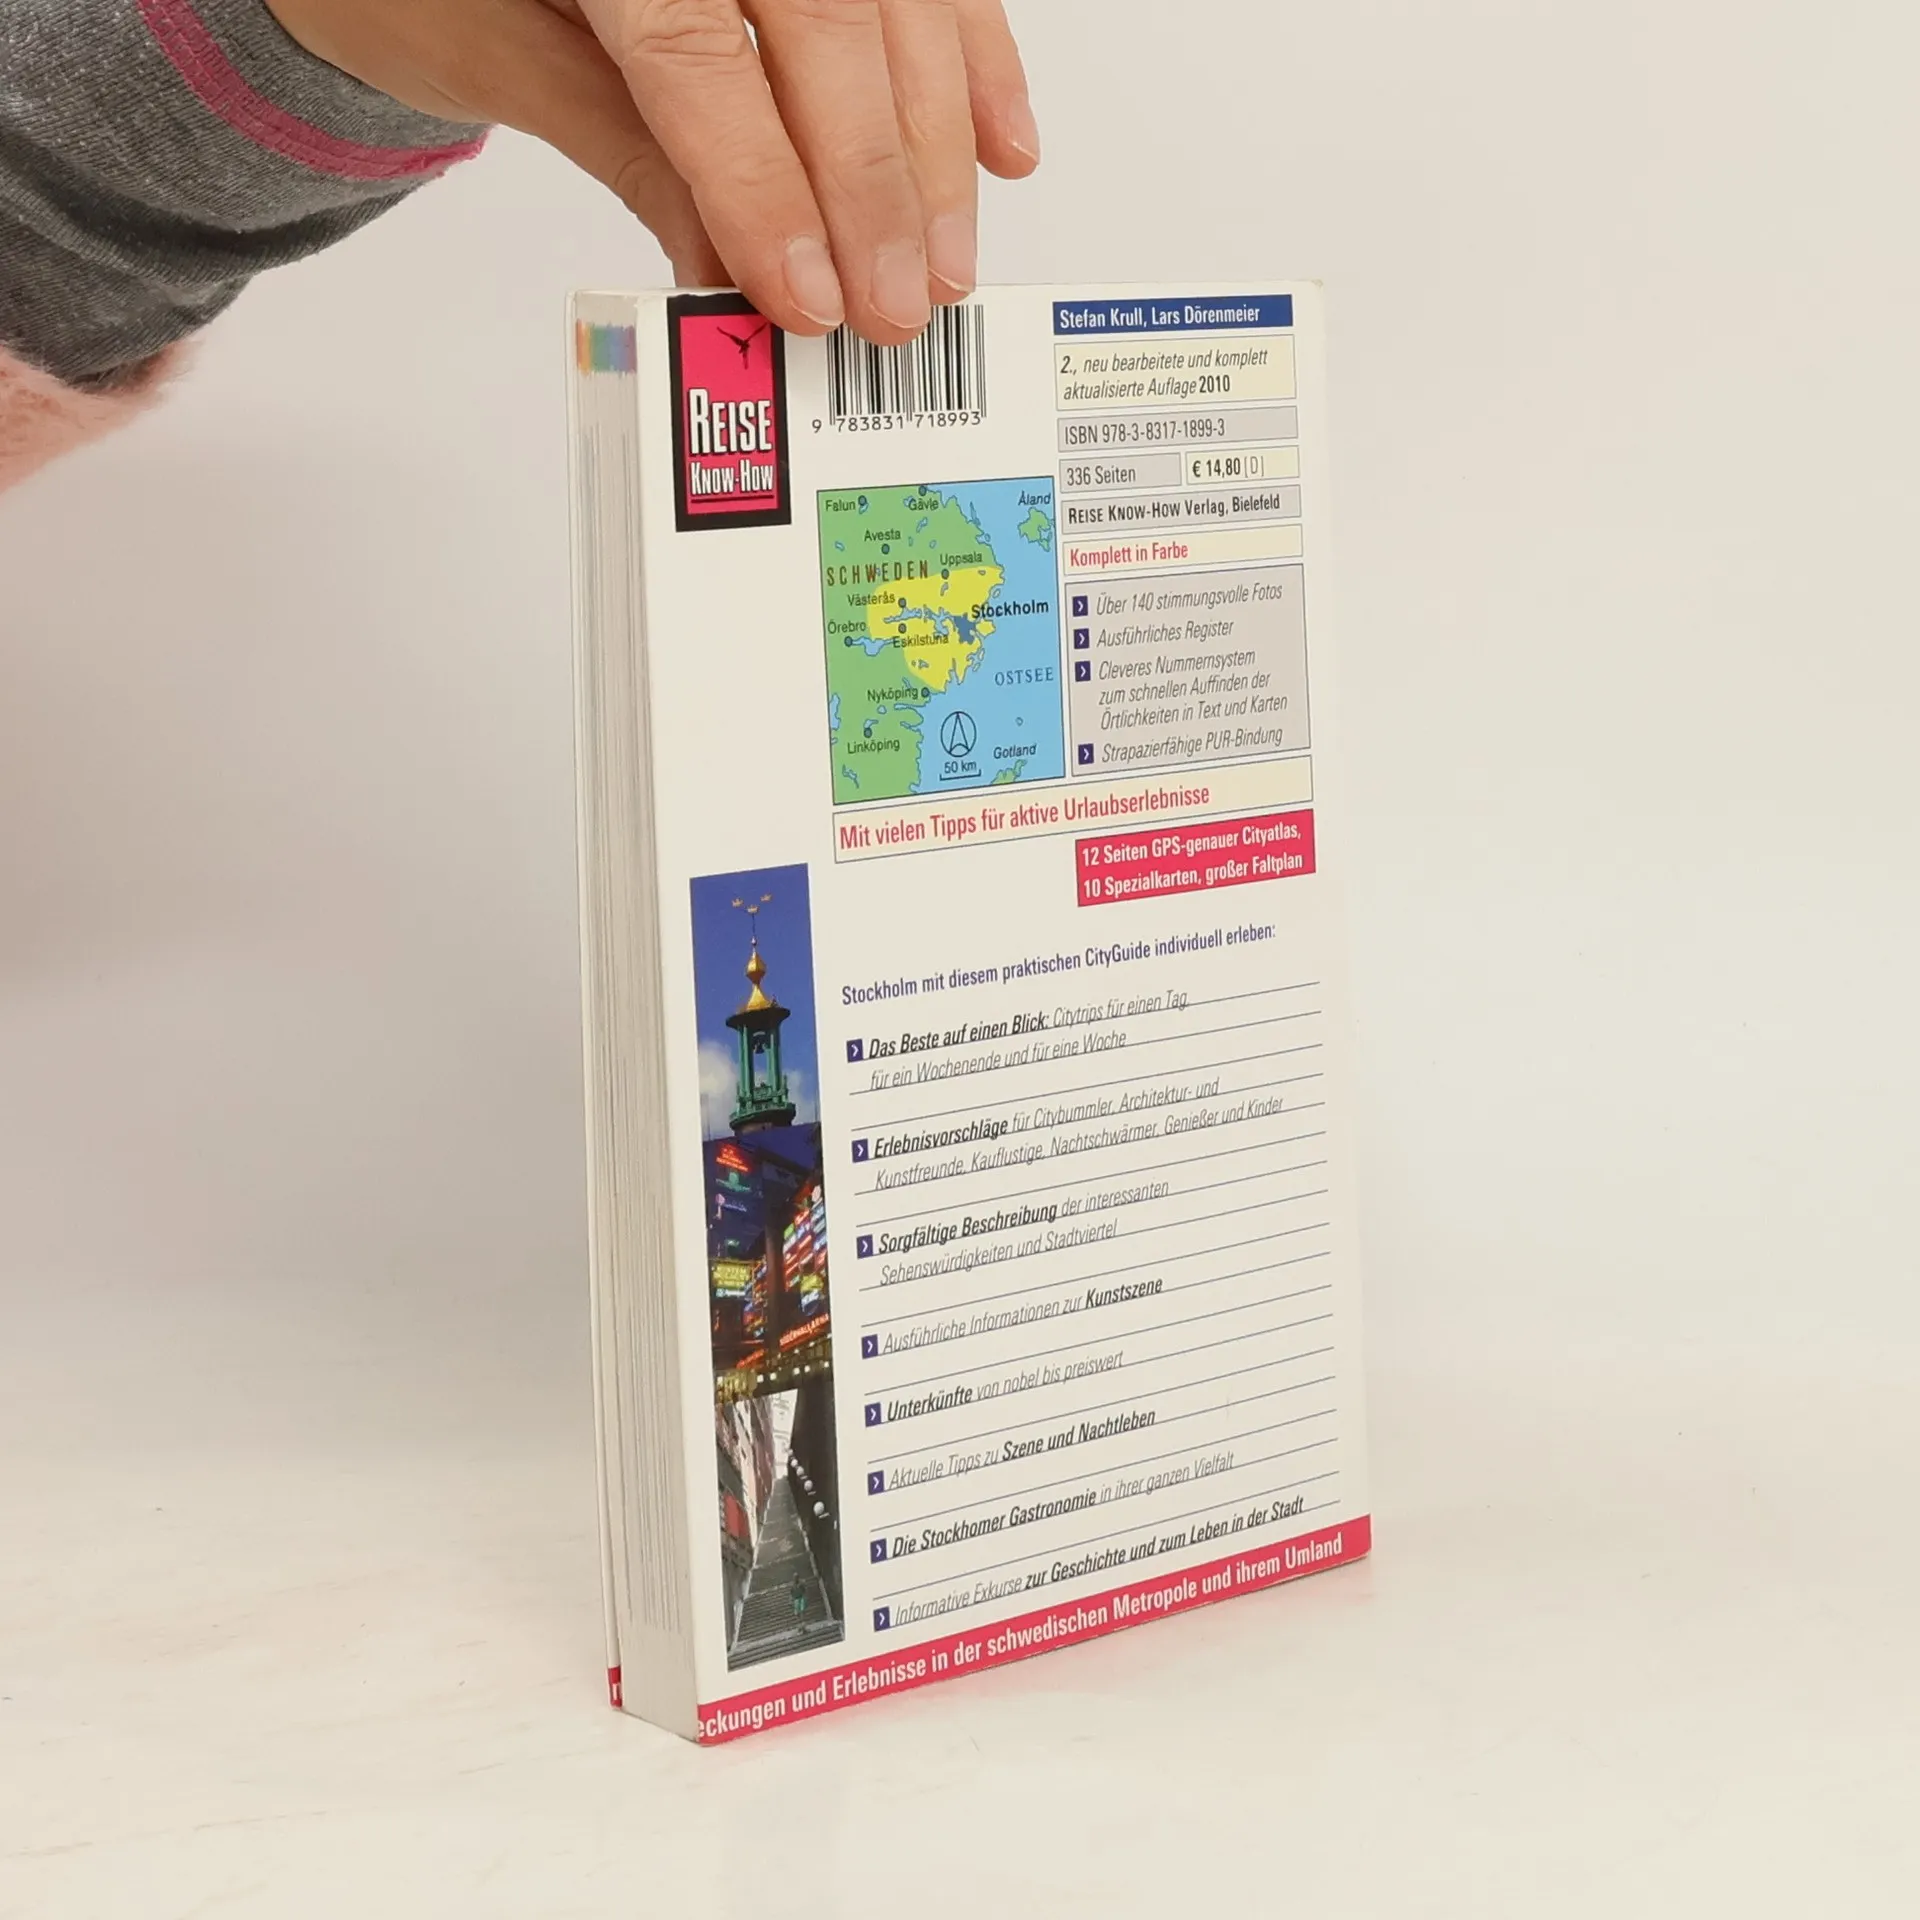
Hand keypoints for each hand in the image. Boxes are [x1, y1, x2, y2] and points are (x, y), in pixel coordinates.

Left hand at [265, 0, 1040, 342]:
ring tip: (944, 265)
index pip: (697, 51)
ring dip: (938, 145)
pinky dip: (975, 58)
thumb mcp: (506, 53)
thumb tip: (736, 281)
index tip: (807, 299)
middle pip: (829, 25)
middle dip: (873, 184)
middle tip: (894, 307)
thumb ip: (633, 153)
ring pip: (899, 2)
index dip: (764, 187)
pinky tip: (1001, 149)